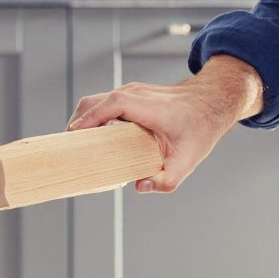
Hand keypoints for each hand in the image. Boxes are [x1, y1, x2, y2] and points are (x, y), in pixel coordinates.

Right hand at [66, 55, 262, 192]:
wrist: (211, 101)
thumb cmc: (200, 128)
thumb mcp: (188, 160)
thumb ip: (166, 179)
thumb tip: (139, 186)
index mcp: (149, 107)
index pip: (112, 105)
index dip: (90, 119)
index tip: (73, 135)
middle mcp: (136, 94)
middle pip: (95, 101)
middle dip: (77, 122)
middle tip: (67, 147)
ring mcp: (132, 92)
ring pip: (96, 100)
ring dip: (83, 120)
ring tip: (76, 145)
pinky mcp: (130, 95)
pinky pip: (104, 103)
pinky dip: (92, 117)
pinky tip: (92, 137)